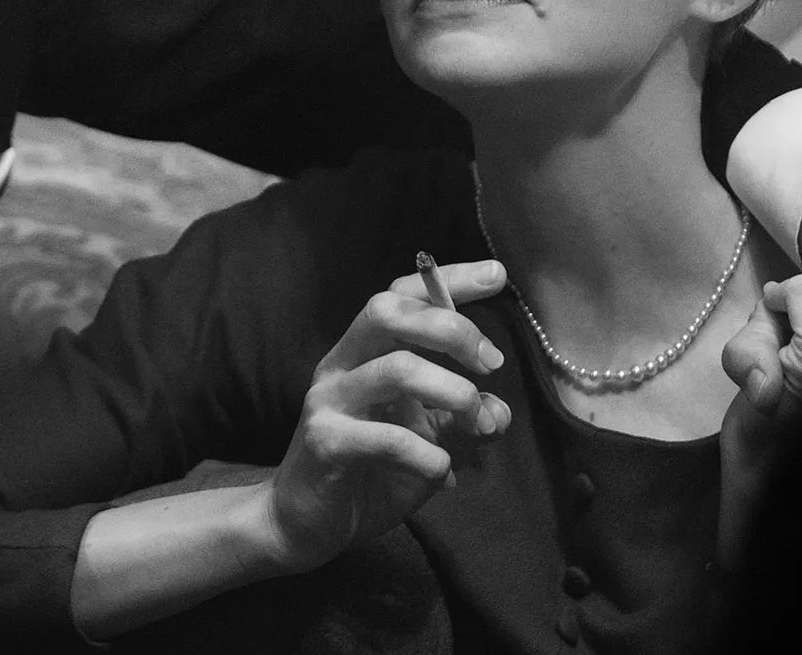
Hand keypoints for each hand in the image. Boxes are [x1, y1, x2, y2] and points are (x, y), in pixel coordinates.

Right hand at [264, 260, 512, 572]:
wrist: (303, 526)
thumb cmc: (367, 473)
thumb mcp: (426, 441)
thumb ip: (461, 421)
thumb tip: (498, 411)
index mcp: (362, 353)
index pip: (400, 297)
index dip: (447, 280)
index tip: (497, 275)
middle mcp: (341, 366)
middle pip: (388, 312)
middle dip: (451, 329)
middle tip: (491, 364)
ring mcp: (329, 402)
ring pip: (395, 369)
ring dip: (452, 391)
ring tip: (477, 421)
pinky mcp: (325, 444)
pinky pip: (387, 438)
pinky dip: (429, 454)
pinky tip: (442, 473)